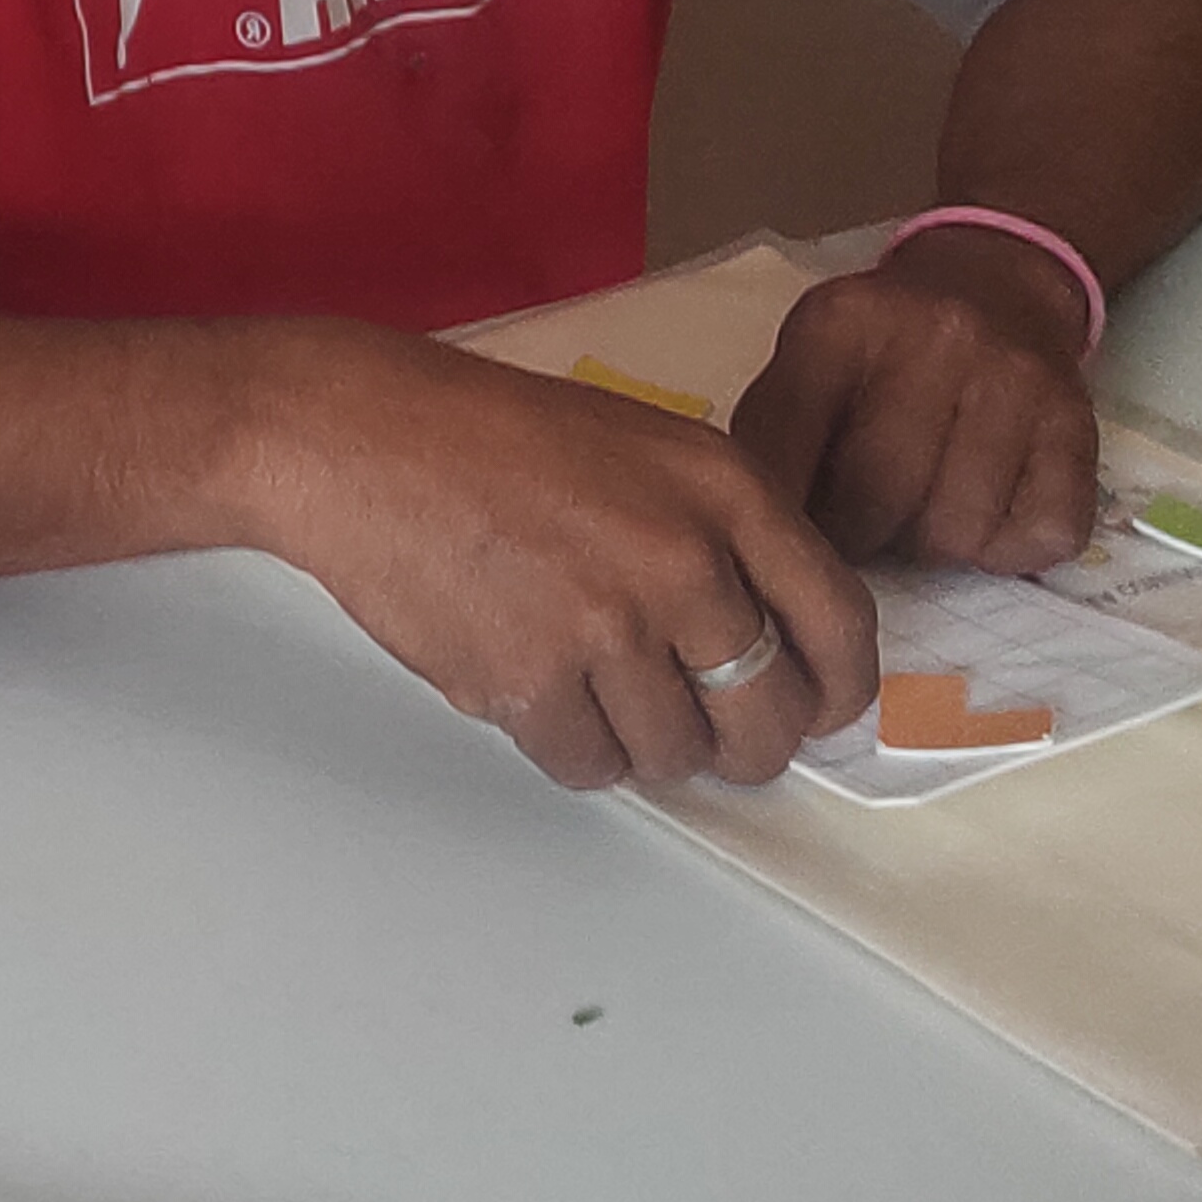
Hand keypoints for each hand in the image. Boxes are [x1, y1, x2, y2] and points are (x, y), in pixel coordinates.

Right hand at [250, 335, 879, 790]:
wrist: (361, 441)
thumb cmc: (493, 435)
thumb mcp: (642, 446)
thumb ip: (719, 531)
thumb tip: (769, 641)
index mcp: (724, 491)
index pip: (840, 623)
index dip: (840, 689)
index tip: (820, 710)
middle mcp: (682, 564)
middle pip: (768, 717)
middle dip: (748, 745)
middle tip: (714, 736)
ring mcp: (605, 628)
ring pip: (676, 755)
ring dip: (650, 746)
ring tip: (603, 698)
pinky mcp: (528, 683)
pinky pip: (590, 766)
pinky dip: (578, 751)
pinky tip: (548, 700)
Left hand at [730, 232, 1101, 574]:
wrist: (997, 278)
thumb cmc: (885, 341)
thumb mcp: (810, 353)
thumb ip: (776, 431)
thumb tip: (770, 531)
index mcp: (842, 322)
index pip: (783, 447)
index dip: (780, 512)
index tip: (787, 533)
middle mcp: (937, 339)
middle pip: (874, 497)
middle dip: (856, 538)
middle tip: (859, 530)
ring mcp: (1016, 381)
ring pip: (956, 531)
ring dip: (930, 545)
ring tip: (921, 510)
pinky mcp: (1077, 425)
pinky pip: (1038, 536)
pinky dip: (1005, 549)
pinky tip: (985, 513)